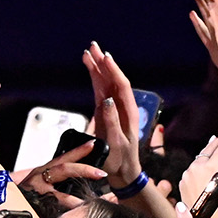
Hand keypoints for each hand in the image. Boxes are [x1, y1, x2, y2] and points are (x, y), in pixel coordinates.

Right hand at [17, 139, 106, 210]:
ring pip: (60, 191)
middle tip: (101, 173)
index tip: (93, 144)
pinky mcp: (33, 204)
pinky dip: (65, 212)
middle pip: (64, 168)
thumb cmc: (17, 194)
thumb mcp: (34, 184)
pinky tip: (76, 215)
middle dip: (84, 169)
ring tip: (94, 200)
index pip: (63, 157)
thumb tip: (73, 186)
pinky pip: (52, 208)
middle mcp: (38, 177)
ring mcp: (35, 190)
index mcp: (41, 171)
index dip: (78, 151)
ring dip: (77, 196)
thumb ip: (51, 183)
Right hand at [85, 42, 144, 188]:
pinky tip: (89, 67)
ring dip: (98, 67)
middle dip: (103, 62)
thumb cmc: (120, 160)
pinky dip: (95, 78)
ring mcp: (114, 108)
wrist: (122, 171)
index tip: (104, 57)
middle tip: (93, 46)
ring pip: (106, 82)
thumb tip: (107, 100)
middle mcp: (122, 106)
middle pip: (113, 79)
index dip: (113, 70)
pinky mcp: (105, 111)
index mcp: (128, 112)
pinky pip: (100, 90)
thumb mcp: (116, 143)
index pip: (121, 86)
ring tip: (88, 52)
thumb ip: (112, 121)